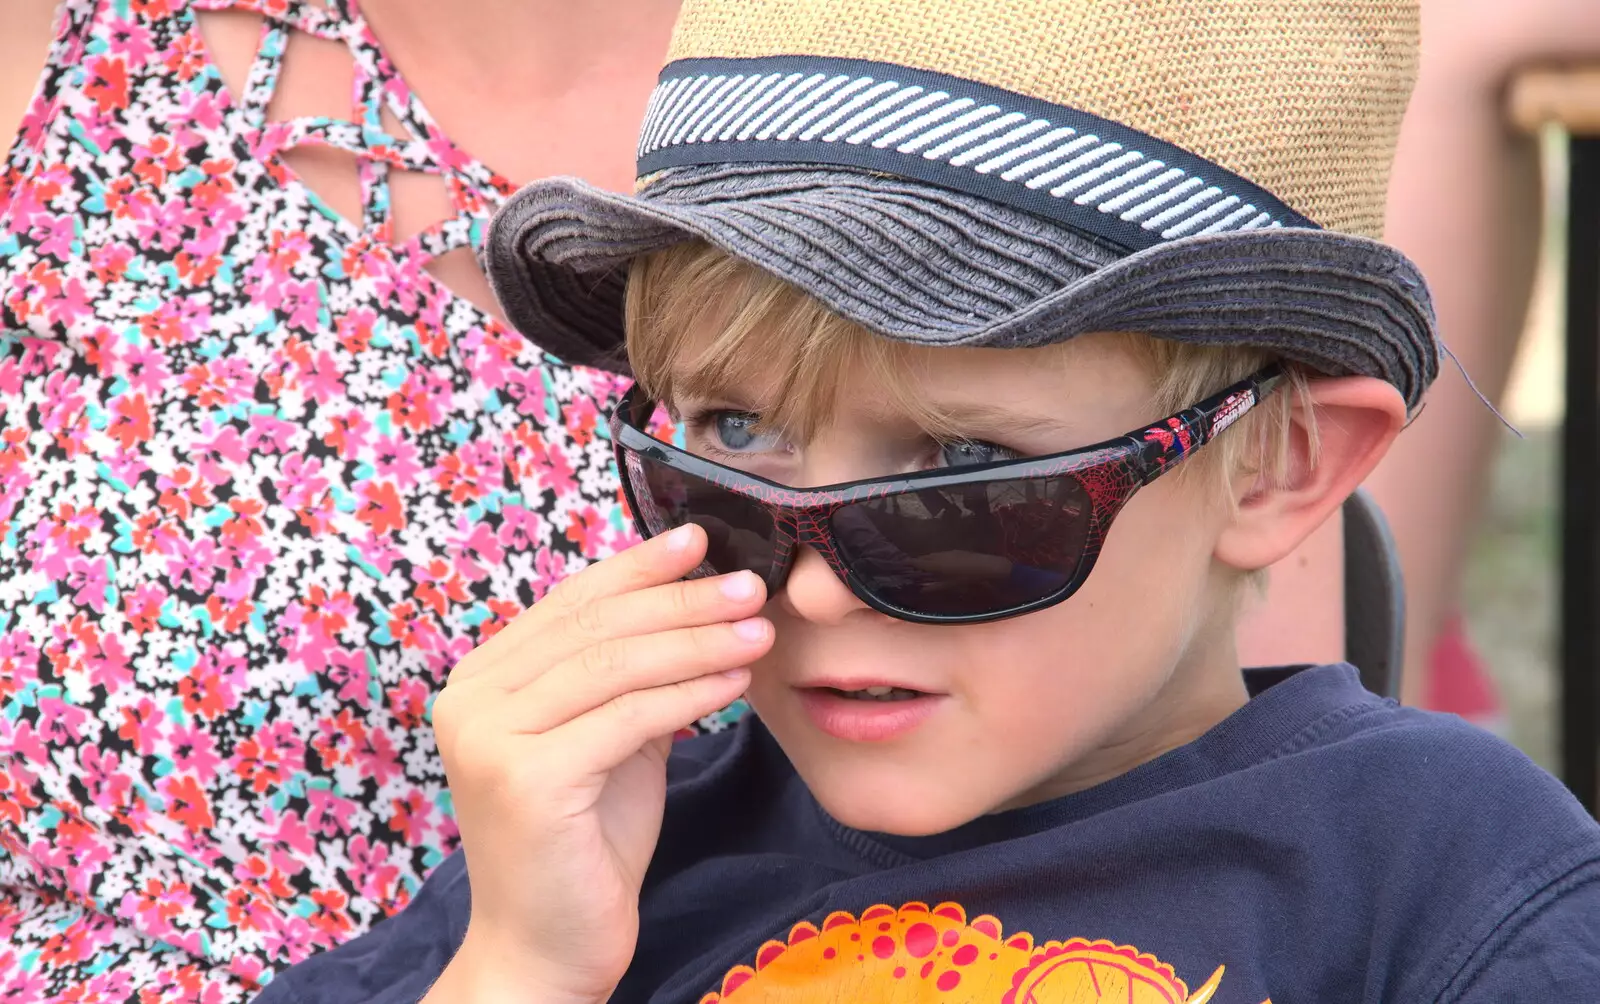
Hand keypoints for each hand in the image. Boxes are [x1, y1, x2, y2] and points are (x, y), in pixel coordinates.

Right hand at [424, 524, 771, 1003]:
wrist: (547, 948)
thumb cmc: (583, 844)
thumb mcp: (610, 740)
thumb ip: (630, 678)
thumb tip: (694, 603)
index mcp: (483, 679)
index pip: (572, 602)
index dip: (638, 567)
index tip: (699, 539)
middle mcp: (470, 698)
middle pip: (597, 626)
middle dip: (683, 600)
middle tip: (751, 585)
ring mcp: (491, 737)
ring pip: (616, 664)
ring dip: (699, 641)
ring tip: (759, 631)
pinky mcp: (526, 777)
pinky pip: (628, 716)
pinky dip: (691, 693)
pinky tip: (737, 682)